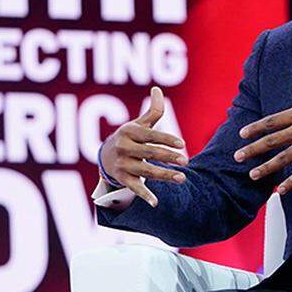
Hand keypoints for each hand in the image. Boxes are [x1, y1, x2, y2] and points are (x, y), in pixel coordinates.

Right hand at [100, 86, 187, 206]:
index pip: (150, 135)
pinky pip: (134, 188)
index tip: (183, 144)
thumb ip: (152, 111)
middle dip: (168, 157)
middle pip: (150, 153)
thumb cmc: (129, 137)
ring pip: (146, 171)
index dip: (166, 139)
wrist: (105, 156)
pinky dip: (144, 196)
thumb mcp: (138, 123)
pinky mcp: (122, 179)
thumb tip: (157, 89)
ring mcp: (122, 164)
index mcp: (129, 132)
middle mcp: (124, 148)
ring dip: (164, 175)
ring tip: (182, 178)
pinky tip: (156, 203)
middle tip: (186, 161)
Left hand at [235, 68, 291, 193]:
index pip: (271, 122)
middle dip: (252, 149)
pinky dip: (290, 182)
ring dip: (266, 168)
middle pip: (271, 141)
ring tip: (252, 175)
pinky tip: (280, 190)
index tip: (242, 134)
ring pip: (282, 159)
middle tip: (238, 156)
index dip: (255, 128)